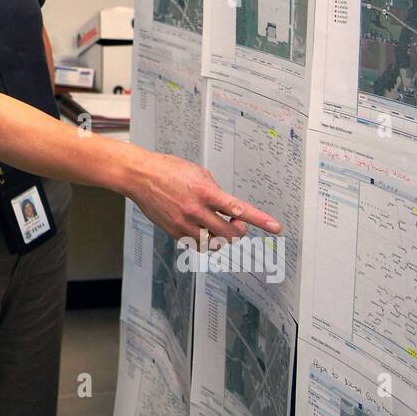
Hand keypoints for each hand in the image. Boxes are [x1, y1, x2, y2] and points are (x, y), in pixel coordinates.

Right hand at [128, 150, 280, 244]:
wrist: (140, 177)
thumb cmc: (168, 170)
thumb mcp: (198, 173)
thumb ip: (215, 191)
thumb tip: (227, 207)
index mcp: (205, 192)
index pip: (239, 209)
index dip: (260, 220)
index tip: (275, 227)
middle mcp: (196, 210)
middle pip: (230, 234)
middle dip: (238, 230)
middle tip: (235, 223)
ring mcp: (185, 224)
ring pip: (214, 244)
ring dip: (221, 237)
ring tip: (217, 225)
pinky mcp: (175, 232)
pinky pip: (197, 245)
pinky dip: (204, 240)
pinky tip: (201, 228)